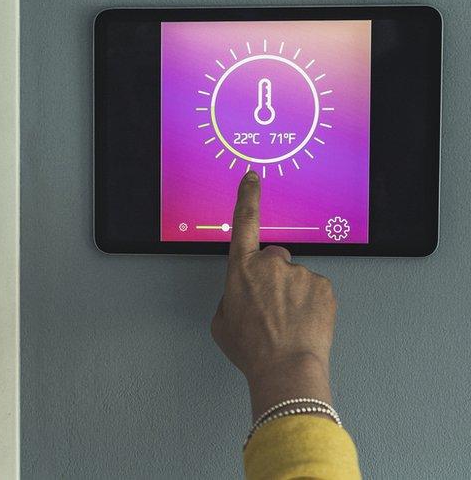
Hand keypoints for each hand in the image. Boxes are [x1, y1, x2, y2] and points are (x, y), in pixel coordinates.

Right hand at [211, 171, 337, 419]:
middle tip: (271, 308)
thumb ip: (230, 298)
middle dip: (274, 277)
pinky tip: (304, 324)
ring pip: (296, 278)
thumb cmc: (251, 349)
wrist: (286, 367)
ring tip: (287, 324)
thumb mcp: (221, 322)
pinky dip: (312, 305)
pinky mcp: (324, 287)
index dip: (247, 196)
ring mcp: (300, 274)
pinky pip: (316, 291)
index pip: (244, 222)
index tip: (251, 178)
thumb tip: (242, 296)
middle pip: (274, 260)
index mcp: (241, 269)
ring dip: (293, 295)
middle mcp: (271, 264)